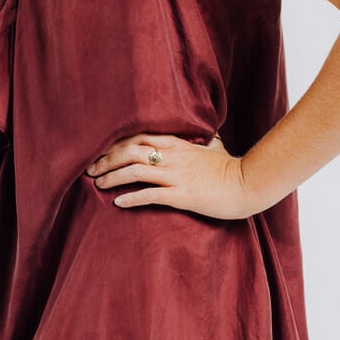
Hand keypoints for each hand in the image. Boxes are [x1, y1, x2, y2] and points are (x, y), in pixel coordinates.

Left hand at [85, 132, 252, 220]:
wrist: (248, 184)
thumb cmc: (233, 168)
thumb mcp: (216, 148)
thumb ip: (207, 142)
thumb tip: (211, 136)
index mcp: (179, 144)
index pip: (139, 137)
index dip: (116, 144)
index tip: (101, 153)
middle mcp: (174, 157)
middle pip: (131, 151)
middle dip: (107, 160)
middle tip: (90, 170)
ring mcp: (177, 176)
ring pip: (136, 171)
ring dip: (113, 177)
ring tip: (97, 185)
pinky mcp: (182, 195)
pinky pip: (151, 195)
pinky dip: (131, 198)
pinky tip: (118, 203)